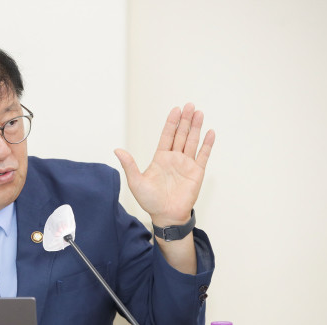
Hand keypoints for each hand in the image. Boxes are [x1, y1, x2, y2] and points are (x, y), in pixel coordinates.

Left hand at [115, 103, 214, 225]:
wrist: (166, 215)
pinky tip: (209, 132)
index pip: (167, 136)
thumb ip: (129, 165)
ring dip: (196, 127)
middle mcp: (174, 159)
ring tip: (199, 113)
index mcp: (160, 158)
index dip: (171, 123)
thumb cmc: (150, 201)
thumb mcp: (136, 182)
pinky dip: (207, 144)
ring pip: (192, 141)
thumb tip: (117, 150)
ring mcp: (186, 164)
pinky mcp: (196, 172)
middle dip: (185, 120)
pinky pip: (203, 155)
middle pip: (181, 135)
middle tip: (190, 106)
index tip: (176, 110)